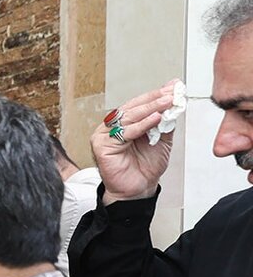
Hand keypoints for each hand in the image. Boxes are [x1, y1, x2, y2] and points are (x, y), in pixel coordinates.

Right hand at [93, 81, 178, 202]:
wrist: (139, 189)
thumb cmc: (146, 167)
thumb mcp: (162, 139)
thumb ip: (165, 122)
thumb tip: (173, 102)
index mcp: (124, 124)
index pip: (139, 104)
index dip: (156, 95)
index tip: (174, 87)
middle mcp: (112, 127)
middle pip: (132, 107)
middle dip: (154, 98)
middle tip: (171, 92)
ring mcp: (104, 136)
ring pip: (128, 117)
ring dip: (150, 108)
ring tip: (167, 102)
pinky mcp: (101, 146)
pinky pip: (124, 132)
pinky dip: (141, 125)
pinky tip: (156, 118)